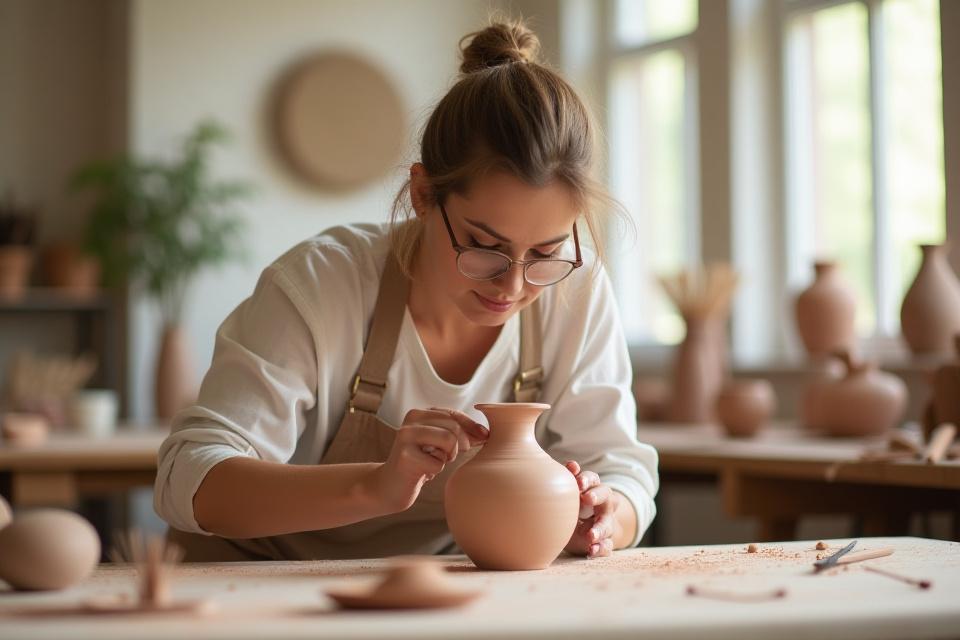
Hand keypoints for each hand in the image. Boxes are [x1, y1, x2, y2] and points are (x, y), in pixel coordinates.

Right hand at [369, 407, 487, 512]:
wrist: (390, 486)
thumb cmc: (420, 463)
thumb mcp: (438, 444)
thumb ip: (458, 434)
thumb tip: (486, 433)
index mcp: (419, 413)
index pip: (453, 414)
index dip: (472, 426)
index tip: (485, 437)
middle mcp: (410, 420)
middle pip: (453, 427)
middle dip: (460, 445)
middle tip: (450, 457)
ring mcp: (406, 436)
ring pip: (448, 441)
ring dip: (447, 457)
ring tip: (435, 462)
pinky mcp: (405, 456)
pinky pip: (438, 464)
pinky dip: (435, 472)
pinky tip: (422, 472)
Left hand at [563, 460, 621, 557]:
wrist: (580, 531)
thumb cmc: (572, 507)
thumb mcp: (568, 494)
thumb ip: (569, 480)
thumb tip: (571, 465)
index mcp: (592, 489)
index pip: (593, 480)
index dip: (587, 480)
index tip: (579, 483)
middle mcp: (603, 505)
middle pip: (606, 496)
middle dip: (597, 496)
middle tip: (587, 498)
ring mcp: (606, 524)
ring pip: (607, 525)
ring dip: (599, 529)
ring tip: (590, 536)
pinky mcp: (605, 541)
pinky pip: (607, 545)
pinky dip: (600, 548)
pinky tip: (591, 550)